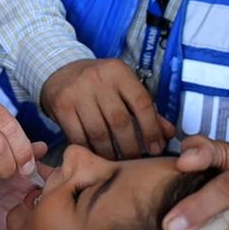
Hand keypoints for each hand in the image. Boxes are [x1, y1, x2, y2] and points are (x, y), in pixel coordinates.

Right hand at [40, 58, 173, 158]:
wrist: (60, 69)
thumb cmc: (99, 82)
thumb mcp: (123, 86)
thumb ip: (144, 109)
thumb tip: (169, 133)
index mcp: (118, 72)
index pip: (141, 103)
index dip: (151, 129)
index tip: (155, 148)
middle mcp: (97, 79)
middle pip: (120, 121)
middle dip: (131, 146)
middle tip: (135, 160)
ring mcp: (77, 92)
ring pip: (99, 132)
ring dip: (110, 153)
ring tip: (117, 161)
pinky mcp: (61, 106)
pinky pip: (78, 136)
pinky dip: (89, 150)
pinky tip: (96, 155)